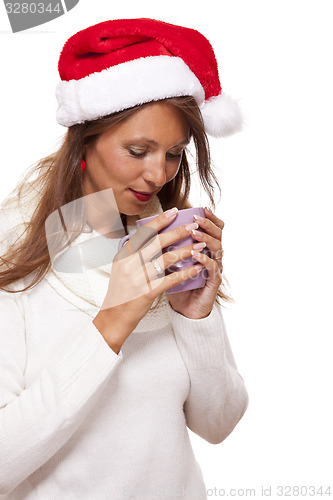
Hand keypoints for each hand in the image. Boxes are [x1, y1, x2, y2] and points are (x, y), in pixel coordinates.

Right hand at [97, 208, 206, 340]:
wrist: (114, 317)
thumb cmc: (121, 291)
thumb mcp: (121, 268)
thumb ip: (133, 253)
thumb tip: (150, 236)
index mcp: (123, 255)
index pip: (144, 232)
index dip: (160, 220)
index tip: (174, 212)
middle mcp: (129, 264)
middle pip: (158, 242)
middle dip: (178, 232)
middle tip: (193, 226)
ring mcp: (139, 278)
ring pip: (167, 259)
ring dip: (186, 250)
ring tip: (199, 246)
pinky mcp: (148, 292)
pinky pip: (172, 278)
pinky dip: (186, 272)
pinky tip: (196, 268)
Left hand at [167, 207, 223, 318]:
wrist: (184, 309)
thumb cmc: (176, 286)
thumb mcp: (169, 264)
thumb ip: (164, 249)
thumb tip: (146, 232)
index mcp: (203, 248)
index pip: (211, 228)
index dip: (209, 217)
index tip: (201, 208)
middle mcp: (212, 255)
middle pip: (217, 234)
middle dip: (207, 224)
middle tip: (196, 218)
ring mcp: (215, 268)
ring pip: (217, 248)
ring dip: (206, 239)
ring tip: (195, 233)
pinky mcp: (214, 281)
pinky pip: (213, 268)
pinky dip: (205, 260)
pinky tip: (197, 255)